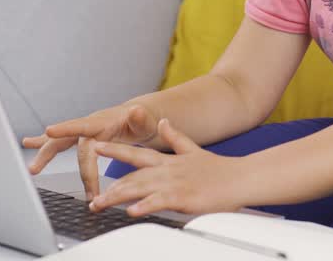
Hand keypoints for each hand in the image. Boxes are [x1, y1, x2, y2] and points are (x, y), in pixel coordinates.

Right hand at [20, 103, 159, 199]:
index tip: (49, 131)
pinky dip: (44, 143)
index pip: (82, 129)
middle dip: (48, 155)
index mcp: (102, 122)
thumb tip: (136, 110)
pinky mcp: (81, 137)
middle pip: (64, 140)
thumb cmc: (143, 122)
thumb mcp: (146, 122)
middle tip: (34, 169)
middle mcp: (88, 125)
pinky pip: (60, 142)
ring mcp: (83, 131)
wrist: (141, 118)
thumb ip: (140, 119)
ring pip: (58, 142)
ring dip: (42, 153)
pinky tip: (28, 143)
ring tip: (30, 167)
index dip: (65, 130)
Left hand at [89, 118, 247, 216]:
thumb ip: (175, 137)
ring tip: (100, 204)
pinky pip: (159, 201)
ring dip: (118, 197)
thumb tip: (163, 121)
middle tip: (91, 197)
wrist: (241, 177)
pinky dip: (144, 206)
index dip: (115, 150)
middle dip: (110, 187)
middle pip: (133, 177)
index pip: (136, 154)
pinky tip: (131, 211)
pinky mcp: (183, 196)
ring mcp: (174, 183)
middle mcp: (168, 170)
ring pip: (140, 188)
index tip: (97, 148)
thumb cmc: (219, 169)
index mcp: (169, 160)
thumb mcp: (193, 149)